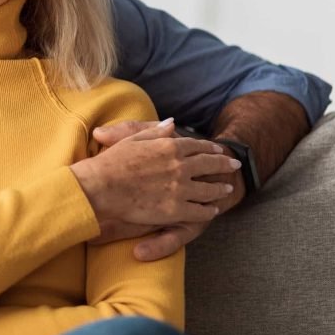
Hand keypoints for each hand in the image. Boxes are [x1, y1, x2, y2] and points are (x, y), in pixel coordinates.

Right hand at [71, 118, 240, 225]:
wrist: (100, 187)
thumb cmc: (111, 162)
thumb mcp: (133, 139)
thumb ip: (155, 132)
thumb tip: (172, 124)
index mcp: (169, 147)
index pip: (196, 146)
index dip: (209, 148)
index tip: (217, 150)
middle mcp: (179, 166)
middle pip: (209, 164)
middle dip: (224, 165)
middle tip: (234, 166)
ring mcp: (180, 189)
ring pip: (209, 189)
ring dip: (219, 188)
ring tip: (226, 188)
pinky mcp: (176, 210)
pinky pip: (200, 210)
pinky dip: (208, 210)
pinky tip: (212, 210)